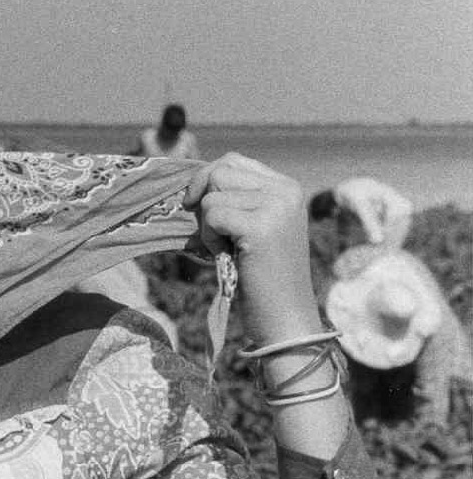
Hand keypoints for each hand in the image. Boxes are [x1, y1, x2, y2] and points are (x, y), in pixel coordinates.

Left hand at [183, 153, 322, 344]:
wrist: (284, 318)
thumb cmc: (260, 276)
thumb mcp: (253, 225)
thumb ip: (235, 198)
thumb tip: (192, 180)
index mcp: (286, 187)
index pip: (232, 160)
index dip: (207, 182)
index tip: (202, 210)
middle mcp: (286, 190)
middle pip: (219, 170)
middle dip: (205, 201)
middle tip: (218, 235)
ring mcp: (277, 206)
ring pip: (212, 194)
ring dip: (208, 225)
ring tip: (229, 248)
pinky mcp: (262, 227)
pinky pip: (212, 216)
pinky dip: (210, 238)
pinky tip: (229, 256)